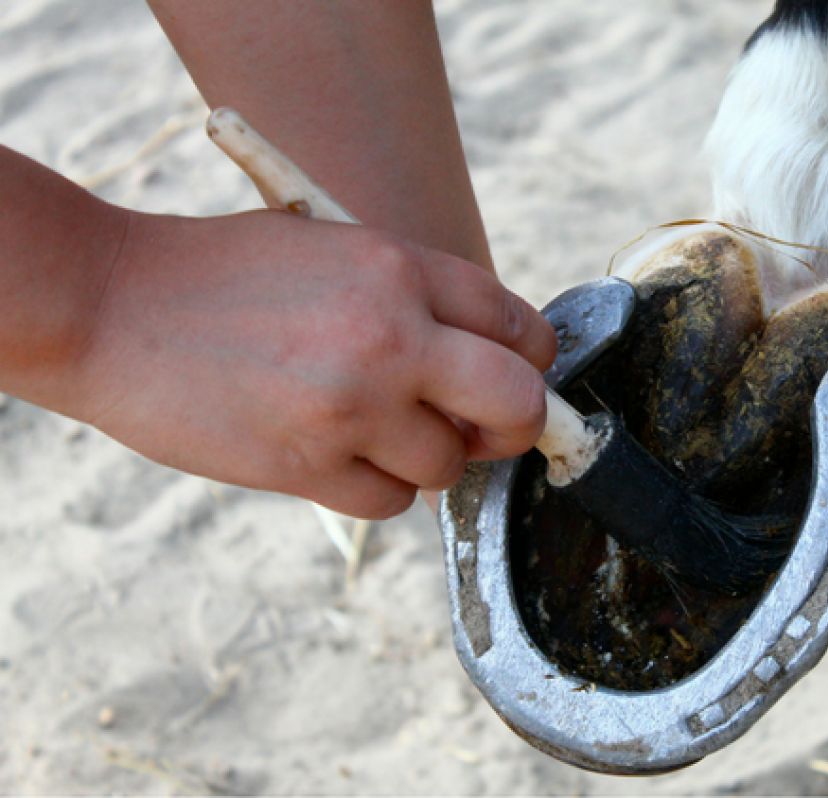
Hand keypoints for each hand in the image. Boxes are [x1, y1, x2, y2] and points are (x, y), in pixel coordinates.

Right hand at [72, 209, 556, 518]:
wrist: (110, 305)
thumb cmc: (221, 274)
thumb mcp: (330, 250)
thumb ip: (412, 299)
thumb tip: (481, 363)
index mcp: (401, 268)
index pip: (518, 326)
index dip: (532, 363)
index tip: (519, 381)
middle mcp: (391, 336)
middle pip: (516, 403)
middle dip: (516, 425)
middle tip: (488, 430)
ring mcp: (351, 405)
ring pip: (449, 466)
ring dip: (428, 459)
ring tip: (374, 431)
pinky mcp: (307, 465)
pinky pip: (390, 502)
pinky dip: (376, 487)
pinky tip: (337, 456)